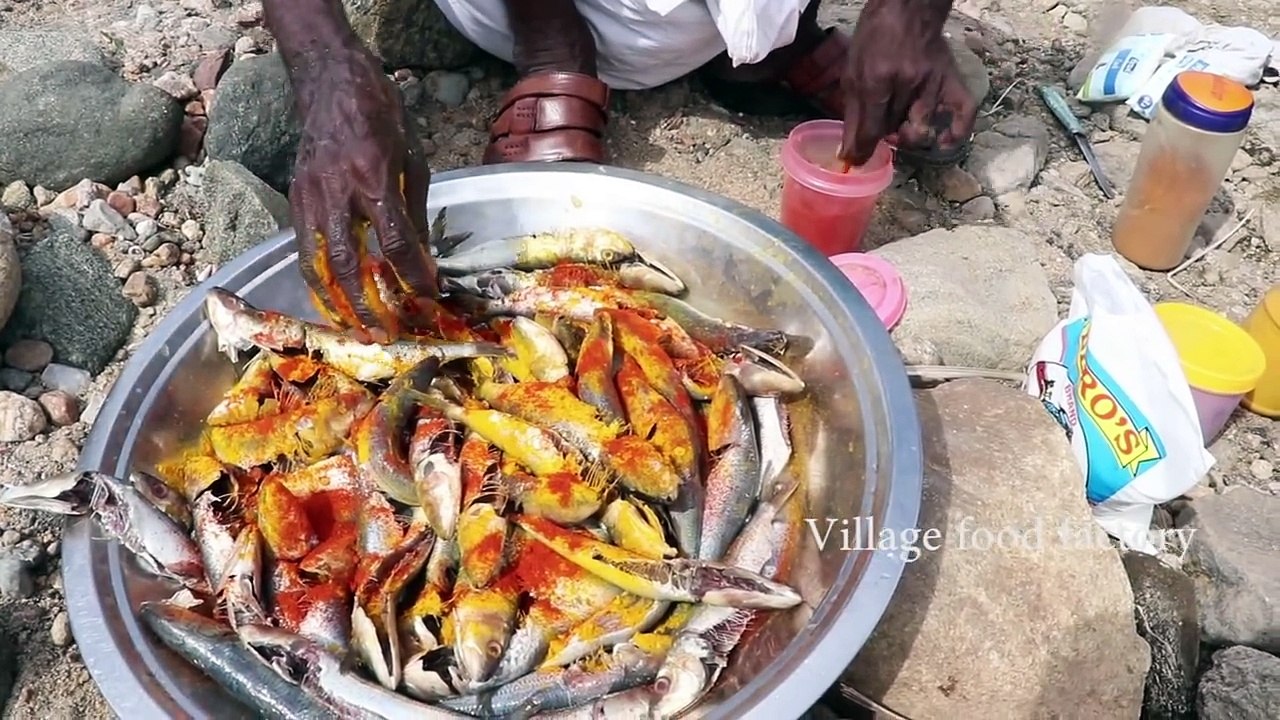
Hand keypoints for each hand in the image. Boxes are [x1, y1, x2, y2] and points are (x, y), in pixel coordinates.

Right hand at [288, 45, 436, 341]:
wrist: (330, 82)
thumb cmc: (381, 115)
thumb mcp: (414, 159)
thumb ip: (415, 212)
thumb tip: (422, 258)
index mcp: (375, 179)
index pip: (394, 243)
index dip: (412, 276)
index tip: (427, 299)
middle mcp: (338, 192)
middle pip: (349, 265)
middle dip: (368, 306)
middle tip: (386, 333)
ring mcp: (310, 197)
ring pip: (318, 264)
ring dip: (337, 304)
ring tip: (355, 329)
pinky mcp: (295, 197)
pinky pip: (305, 248)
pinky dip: (318, 280)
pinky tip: (333, 298)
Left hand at [838, 0, 975, 164]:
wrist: (907, 9)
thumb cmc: (874, 39)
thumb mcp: (853, 72)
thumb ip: (852, 114)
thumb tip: (848, 153)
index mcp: (877, 78)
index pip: (871, 128)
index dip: (860, 151)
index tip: (855, 160)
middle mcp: (907, 82)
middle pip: (894, 130)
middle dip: (883, 136)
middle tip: (879, 128)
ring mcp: (933, 82)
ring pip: (921, 127)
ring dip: (907, 135)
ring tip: (900, 128)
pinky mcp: (952, 80)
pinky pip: (964, 113)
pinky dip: (956, 133)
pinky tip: (943, 142)